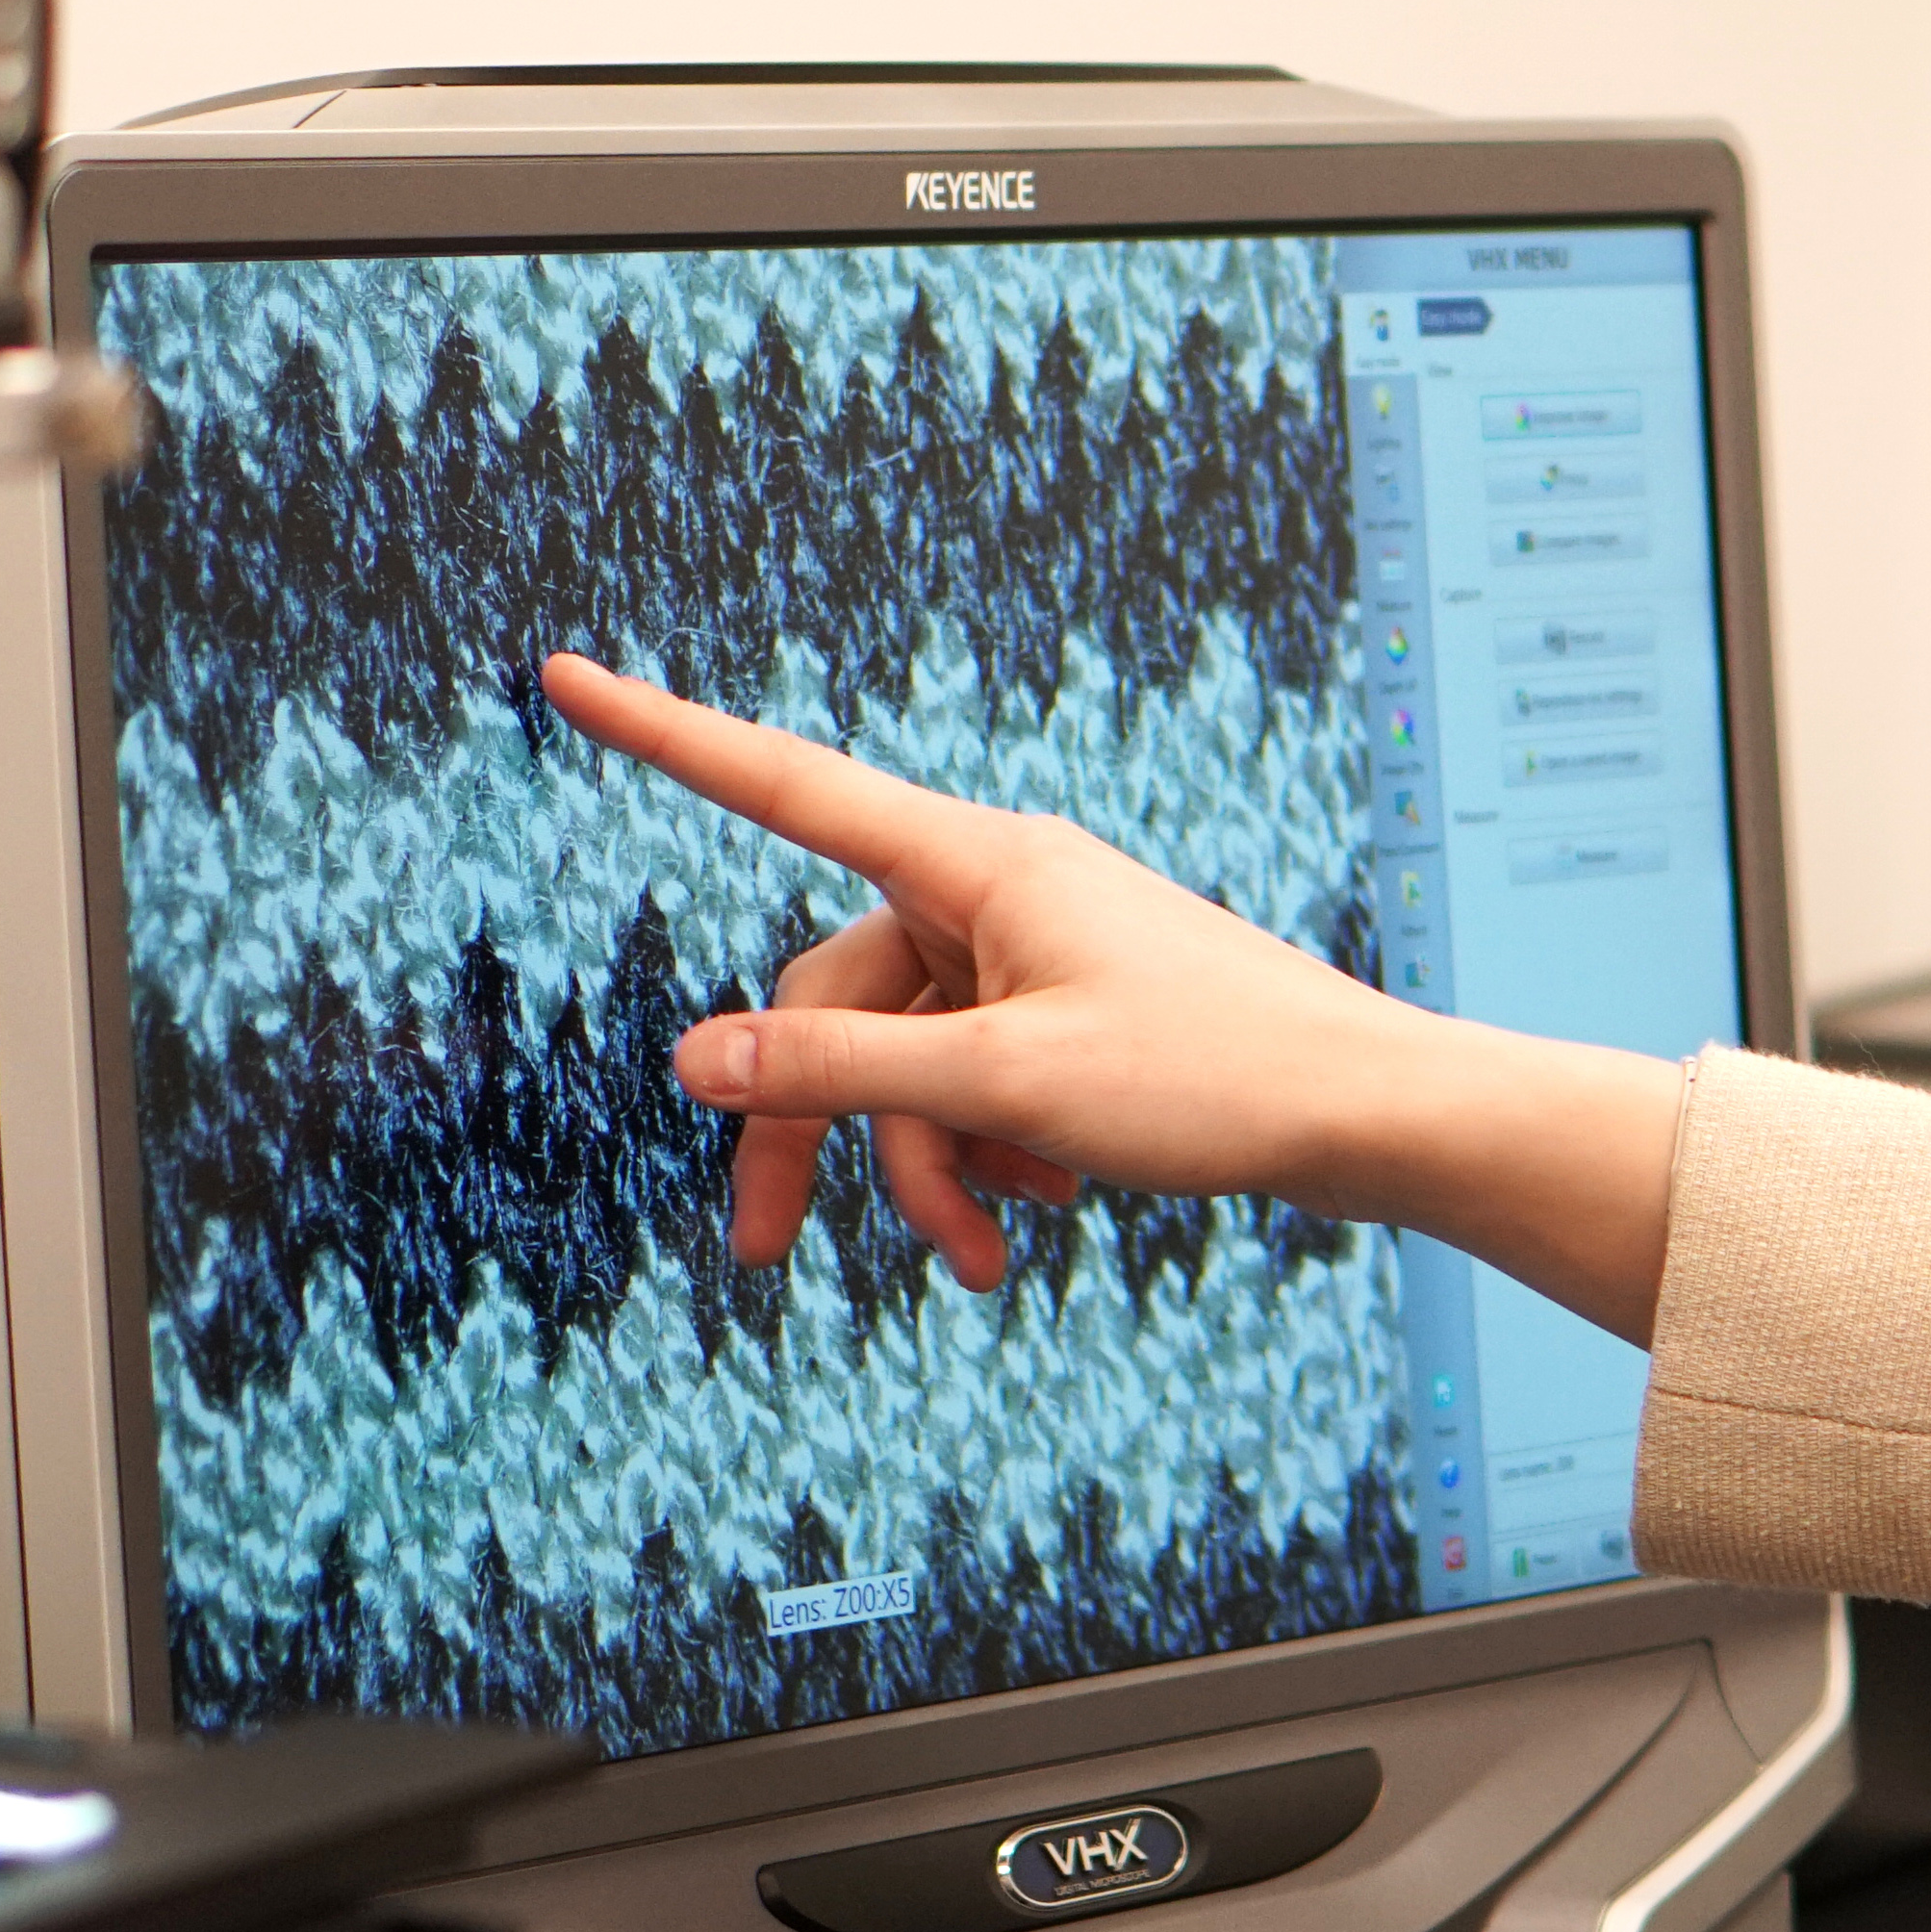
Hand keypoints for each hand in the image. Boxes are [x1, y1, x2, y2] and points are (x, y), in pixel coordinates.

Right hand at [537, 655, 1683, 1338]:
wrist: (1370, 1118)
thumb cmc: (1214, 1080)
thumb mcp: (1006, 1088)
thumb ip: (842, 1073)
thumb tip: (692, 1058)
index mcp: (977, 864)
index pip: (783, 785)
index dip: (664, 735)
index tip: (560, 677)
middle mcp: (996, 892)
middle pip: (831, 998)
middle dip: (816, 1129)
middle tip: (765, 1254)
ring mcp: (1035, 955)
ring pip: (905, 1064)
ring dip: (924, 1167)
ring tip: (989, 1251)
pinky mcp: (1070, 1017)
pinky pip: (973, 1082)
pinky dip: (988, 1154)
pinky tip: (1044, 1210)